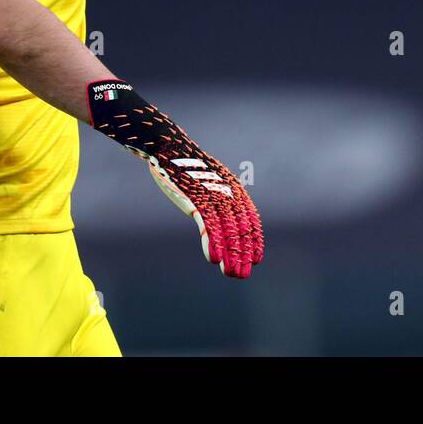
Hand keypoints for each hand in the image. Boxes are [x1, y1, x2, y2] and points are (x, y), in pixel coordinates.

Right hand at [86, 80, 264, 278]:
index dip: (254, 239)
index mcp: (233, 188)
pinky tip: (213, 259)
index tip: (256, 259)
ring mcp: (212, 194)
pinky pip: (207, 224)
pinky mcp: (195, 197)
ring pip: (226, 230)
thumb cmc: (185, 167)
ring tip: (231, 273)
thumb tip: (223, 216)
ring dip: (230, 254)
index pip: (250, 218)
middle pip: (240, 228)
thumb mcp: (206, 181)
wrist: (167, 148)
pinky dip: (211, 242)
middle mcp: (227, 191)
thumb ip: (216, 198)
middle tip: (242, 275)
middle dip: (243, 253)